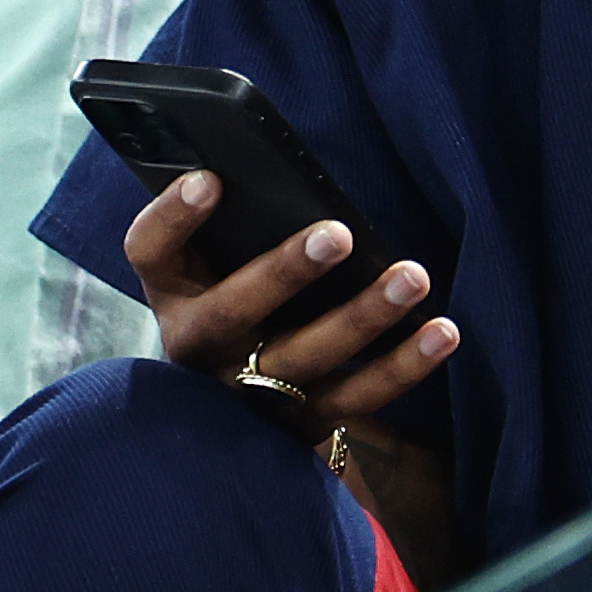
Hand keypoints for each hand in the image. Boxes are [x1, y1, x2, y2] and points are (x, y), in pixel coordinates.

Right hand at [124, 171, 457, 433]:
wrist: (233, 414)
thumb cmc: (232, 304)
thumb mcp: (210, 269)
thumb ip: (229, 227)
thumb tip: (272, 168)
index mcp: (172, 294)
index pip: (149, 250)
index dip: (173, 215)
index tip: (210, 177)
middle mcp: (200, 349)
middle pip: (234, 311)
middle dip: (285, 272)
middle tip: (337, 232)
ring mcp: (250, 393)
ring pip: (307, 358)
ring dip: (363, 317)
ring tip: (412, 276)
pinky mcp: (304, 423)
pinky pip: (359, 396)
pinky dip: (405, 365)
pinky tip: (442, 331)